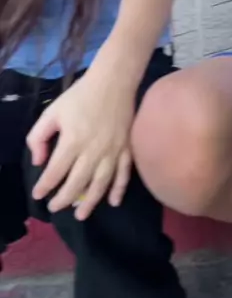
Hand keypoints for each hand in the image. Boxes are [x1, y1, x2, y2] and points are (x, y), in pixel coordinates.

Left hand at [27, 67, 134, 219]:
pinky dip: (119, 190)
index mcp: (73, 140)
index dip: (45, 186)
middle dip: (64, 199)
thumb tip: (39, 162)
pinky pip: (124, 174)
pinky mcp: (127, 149)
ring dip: (90, 202)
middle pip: (77, 183)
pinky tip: (113, 202)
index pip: (55, 171)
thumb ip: (39, 137)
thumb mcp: (52, 112)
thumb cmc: (80, 96)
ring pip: (101, 184)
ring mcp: (113, 151)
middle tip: (55, 207)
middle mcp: (93, 150)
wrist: (113, 82)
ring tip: (80, 215)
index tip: (38, 194)